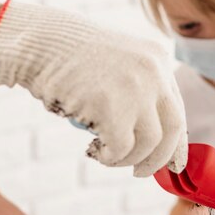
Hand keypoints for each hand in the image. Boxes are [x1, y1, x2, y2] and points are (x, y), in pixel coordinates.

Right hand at [0, 0, 186, 176]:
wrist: (38, 42)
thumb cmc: (71, 58)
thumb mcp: (119, 63)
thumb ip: (141, 89)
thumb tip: (156, 139)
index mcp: (158, 59)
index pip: (177, 110)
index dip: (176, 143)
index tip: (172, 164)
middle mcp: (154, 72)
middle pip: (171, 129)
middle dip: (158, 159)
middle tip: (140, 173)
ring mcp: (136, 89)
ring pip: (148, 143)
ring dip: (127, 159)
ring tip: (107, 157)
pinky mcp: (113, 106)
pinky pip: (122, 147)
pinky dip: (110, 157)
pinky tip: (95, 152)